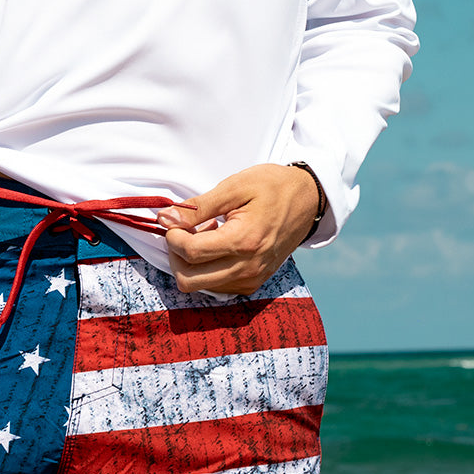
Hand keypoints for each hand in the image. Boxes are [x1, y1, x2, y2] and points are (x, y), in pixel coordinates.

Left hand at [157, 163, 319, 293]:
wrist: (308, 201)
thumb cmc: (273, 187)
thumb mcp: (234, 187)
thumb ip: (197, 207)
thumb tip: (165, 219)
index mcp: (244, 241)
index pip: (191, 252)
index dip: (173, 236)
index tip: (173, 221)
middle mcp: (247, 268)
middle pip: (189, 279)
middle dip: (175, 256)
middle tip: (182, 232)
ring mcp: (250, 279)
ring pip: (199, 286)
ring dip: (190, 263)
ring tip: (205, 235)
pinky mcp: (251, 284)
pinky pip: (215, 286)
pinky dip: (206, 269)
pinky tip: (216, 246)